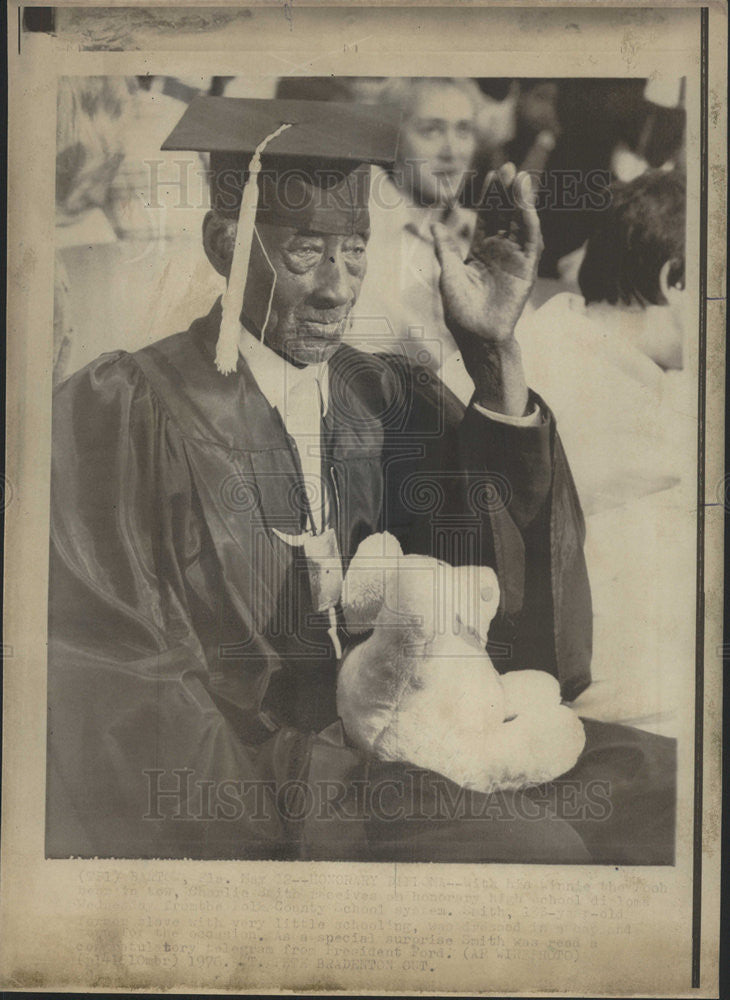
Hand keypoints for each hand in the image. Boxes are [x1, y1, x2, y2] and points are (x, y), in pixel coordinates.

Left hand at [432, 164, 542, 414]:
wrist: (477, 335)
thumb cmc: (460, 311)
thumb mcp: (449, 274)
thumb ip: (445, 249)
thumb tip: (433, 225)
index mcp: (480, 251)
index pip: (488, 218)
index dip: (489, 197)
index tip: (489, 176)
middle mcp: (499, 252)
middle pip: (505, 215)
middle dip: (506, 192)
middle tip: (507, 168)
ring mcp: (514, 259)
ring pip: (519, 223)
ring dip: (520, 201)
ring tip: (518, 178)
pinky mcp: (526, 269)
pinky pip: (529, 240)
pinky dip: (529, 220)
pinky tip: (525, 203)